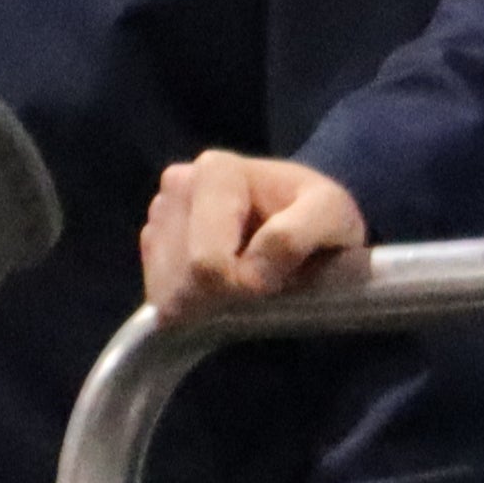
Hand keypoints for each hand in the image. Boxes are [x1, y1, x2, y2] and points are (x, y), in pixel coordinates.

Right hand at [144, 152, 367, 313]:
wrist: (303, 219)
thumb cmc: (319, 216)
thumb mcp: (332, 215)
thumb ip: (295, 236)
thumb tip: (249, 272)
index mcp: (214, 171)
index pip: (208, 264)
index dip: (243, 289)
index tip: (273, 285)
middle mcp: (176, 188)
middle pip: (184, 283)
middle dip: (223, 301)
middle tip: (263, 289)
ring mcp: (158, 218)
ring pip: (169, 297)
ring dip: (208, 308)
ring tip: (244, 284)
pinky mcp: (151, 249)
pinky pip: (160, 302)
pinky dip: (193, 311)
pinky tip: (221, 291)